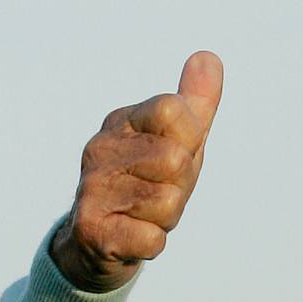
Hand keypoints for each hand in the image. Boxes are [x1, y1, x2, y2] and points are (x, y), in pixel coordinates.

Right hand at [50, 51, 222, 292]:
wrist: (99, 242)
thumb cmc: (147, 183)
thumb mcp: (177, 141)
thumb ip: (195, 103)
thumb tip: (209, 58)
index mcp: (122, 122)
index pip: (172, 110)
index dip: (189, 140)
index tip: (174, 154)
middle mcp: (100, 150)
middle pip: (176, 159)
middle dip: (180, 184)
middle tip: (159, 191)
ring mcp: (92, 190)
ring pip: (168, 201)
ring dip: (167, 217)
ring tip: (144, 214)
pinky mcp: (94, 230)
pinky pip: (153, 238)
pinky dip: (153, 242)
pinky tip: (133, 235)